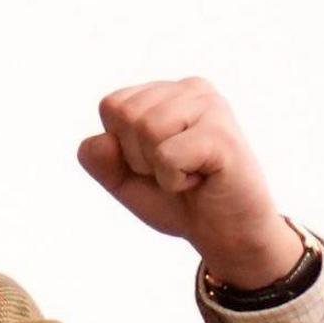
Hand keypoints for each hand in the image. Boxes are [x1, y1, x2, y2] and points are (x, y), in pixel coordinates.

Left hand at [75, 77, 300, 290]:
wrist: (224, 233)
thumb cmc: (178, 200)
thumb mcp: (124, 180)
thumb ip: (99, 159)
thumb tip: (102, 141)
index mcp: (168, 92)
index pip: (112, 105)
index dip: (122, 146)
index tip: (156, 161)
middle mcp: (191, 89)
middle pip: (125, 114)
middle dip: (138, 157)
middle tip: (174, 170)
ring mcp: (211, 107)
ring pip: (146, 129)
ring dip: (158, 169)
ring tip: (189, 173)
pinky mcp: (222, 135)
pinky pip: (167, 155)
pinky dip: (174, 181)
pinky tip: (202, 180)